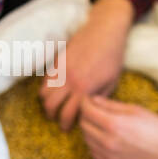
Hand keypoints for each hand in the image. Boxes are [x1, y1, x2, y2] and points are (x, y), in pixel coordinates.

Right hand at [40, 0, 133, 129]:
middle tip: (57, 120)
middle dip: (53, 116)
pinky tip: (54, 91)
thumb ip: (99, 98)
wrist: (105, 30)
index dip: (66, 124)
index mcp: (85, 88)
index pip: (68, 114)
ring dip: (47, 102)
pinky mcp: (58, 60)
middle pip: (51, 105)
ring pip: (44, 93)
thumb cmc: (113, 56)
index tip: (67, 128)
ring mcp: (61, 69)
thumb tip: (90, 110)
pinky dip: (47, 88)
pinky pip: (46, 79)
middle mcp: (70, 80)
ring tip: (53, 106)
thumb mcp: (112, 81)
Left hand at [78, 95, 157, 158]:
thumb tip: (94, 100)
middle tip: (94, 111)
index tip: (88, 100)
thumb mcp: (135, 110)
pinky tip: (106, 138)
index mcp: (114, 124)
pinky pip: (93, 152)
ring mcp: (108, 156)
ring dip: (90, 129)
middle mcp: (108, 141)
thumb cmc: (155, 128)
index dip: (85, 102)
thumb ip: (111, 105)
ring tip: (102, 124)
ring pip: (86, 139)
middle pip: (84, 125)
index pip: (87, 111)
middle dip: (86, 115)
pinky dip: (95, 143)